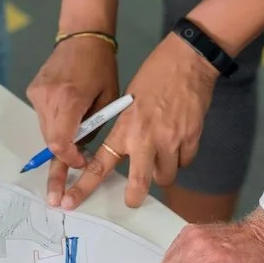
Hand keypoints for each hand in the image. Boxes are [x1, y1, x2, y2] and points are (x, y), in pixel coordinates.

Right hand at [26, 36, 120, 206]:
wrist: (82, 36)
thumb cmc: (102, 66)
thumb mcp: (108, 98)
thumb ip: (94, 126)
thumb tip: (84, 152)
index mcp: (70, 99)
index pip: (60, 143)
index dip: (70, 160)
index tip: (81, 165)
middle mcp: (48, 97)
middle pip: (50, 141)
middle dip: (60, 162)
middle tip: (57, 194)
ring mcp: (38, 93)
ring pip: (46, 130)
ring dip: (59, 141)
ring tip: (74, 142)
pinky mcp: (33, 90)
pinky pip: (43, 116)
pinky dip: (55, 124)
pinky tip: (67, 117)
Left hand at [59, 31, 216, 210]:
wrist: (187, 60)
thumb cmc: (154, 74)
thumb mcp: (128, 100)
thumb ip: (126, 128)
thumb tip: (126, 151)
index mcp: (125, 127)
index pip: (100, 163)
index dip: (84, 186)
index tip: (71, 201)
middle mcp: (146, 139)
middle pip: (140, 183)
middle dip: (134, 197)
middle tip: (132, 200)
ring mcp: (171, 141)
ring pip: (166, 176)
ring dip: (161, 172)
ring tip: (161, 155)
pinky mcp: (192, 139)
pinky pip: (184, 163)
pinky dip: (180, 158)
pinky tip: (178, 142)